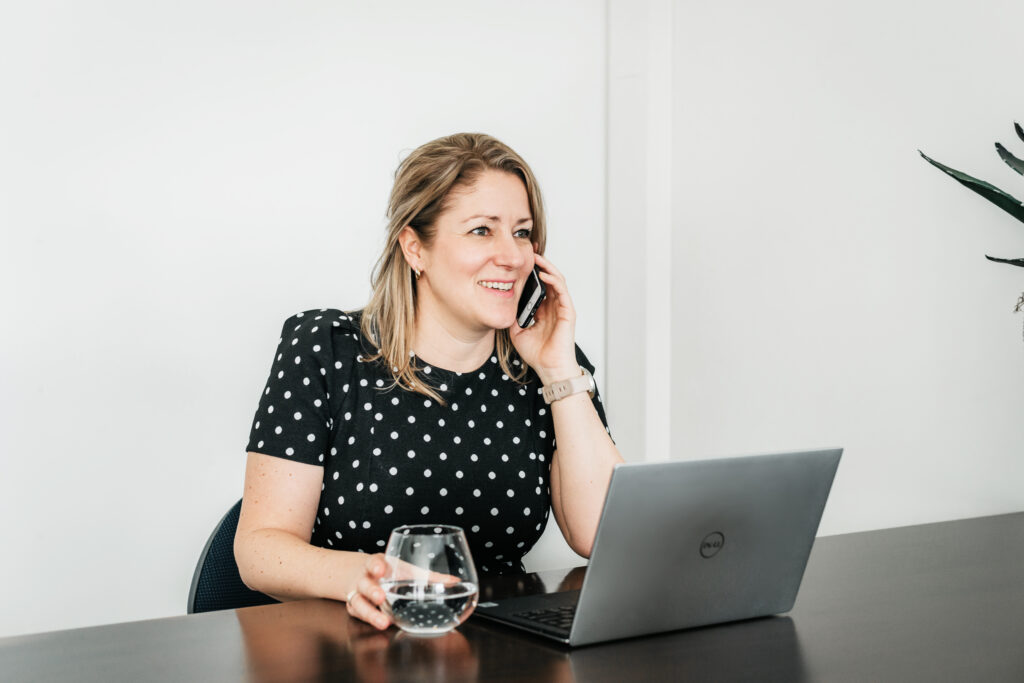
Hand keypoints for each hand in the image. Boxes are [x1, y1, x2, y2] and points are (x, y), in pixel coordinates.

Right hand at [344, 554, 461, 630]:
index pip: (373, 562)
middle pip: (365, 584)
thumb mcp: (407, 570)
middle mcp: (366, 578)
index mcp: (378, 565)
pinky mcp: (355, 607)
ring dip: (369, 613)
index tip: (381, 569)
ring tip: (383, 621)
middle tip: (381, 597)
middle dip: (372, 591)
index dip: (376, 565)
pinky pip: (356, 614)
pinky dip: (367, 619)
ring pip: (357, 603)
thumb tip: (455, 582)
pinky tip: (380, 623)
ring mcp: (358, 593)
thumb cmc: (390, 571)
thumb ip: (430, 577)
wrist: (361, 574)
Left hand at [509, 252, 578, 383]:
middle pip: (549, 278)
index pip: (539, 285)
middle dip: (540, 263)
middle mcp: (554, 306)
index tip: (520, 260)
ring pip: (557, 280)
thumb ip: (512, 317)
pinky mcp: (568, 312)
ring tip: (536, 257)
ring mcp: (562, 308)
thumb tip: (500, 305)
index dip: (531, 272)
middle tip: (529, 250)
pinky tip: (544, 274)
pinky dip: (554, 280)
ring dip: (547, 267)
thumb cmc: (537, 354)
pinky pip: (562, 291)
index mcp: (543, 309)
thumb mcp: (517, 331)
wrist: (549, 369)